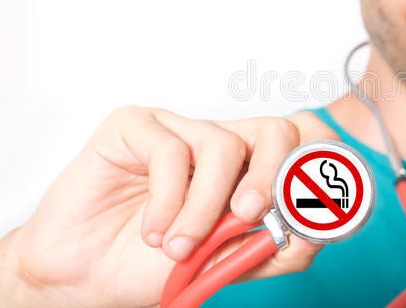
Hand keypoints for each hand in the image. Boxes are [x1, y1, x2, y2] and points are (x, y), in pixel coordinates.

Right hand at [0, 106, 338, 307]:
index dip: (321, 156)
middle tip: (249, 215)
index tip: (318, 196)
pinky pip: (170, 150)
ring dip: (205, 208)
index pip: (302, 139)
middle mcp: (220, 140)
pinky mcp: (134, 125)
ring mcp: (179, 128)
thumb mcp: (228, 263)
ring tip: (179, 246)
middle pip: (277, 130)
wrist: (84, 278)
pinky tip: (152, 229)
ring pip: (224, 145)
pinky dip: (167, 201)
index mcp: (248, 167)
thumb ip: (273, 247)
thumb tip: (314, 230)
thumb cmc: (154, 265)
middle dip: (271, 176)